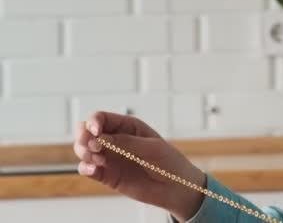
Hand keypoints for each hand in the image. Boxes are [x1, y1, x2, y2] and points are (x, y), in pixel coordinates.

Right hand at [73, 111, 204, 221]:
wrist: (176, 187)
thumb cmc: (169, 162)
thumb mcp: (152, 148)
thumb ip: (126, 142)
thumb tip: (100, 138)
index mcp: (128, 127)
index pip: (102, 118)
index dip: (94, 122)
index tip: (95, 131)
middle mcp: (115, 140)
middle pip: (87, 132)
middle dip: (83, 136)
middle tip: (91, 146)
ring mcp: (110, 157)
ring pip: (84, 150)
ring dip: (84, 152)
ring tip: (99, 159)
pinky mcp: (107, 174)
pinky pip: (88, 168)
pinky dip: (86, 167)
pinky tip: (93, 169)